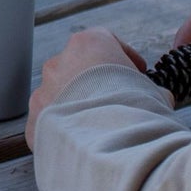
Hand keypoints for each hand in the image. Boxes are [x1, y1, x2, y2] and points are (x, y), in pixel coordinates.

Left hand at [25, 28, 145, 147]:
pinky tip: (83, 146)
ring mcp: (43, 91)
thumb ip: (151, 90)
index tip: (138, 71)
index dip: (124, 55)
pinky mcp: (33, 122)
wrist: (111, 150)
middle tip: (117, 103)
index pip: (105, 39)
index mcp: (88, 44)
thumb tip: (157, 99)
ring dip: (77, 106)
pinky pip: (50, 123)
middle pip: (78, 67)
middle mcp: (59, 62)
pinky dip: (64, 131)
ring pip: (60, 95)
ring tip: (99, 129)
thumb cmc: (137, 115)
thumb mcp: (157, 96)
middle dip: (96, 84)